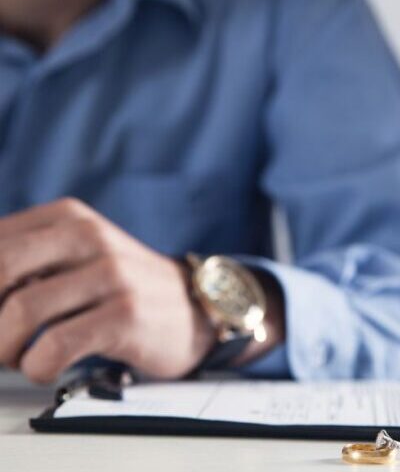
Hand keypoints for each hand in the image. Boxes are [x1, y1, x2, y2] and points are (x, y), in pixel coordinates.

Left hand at [0, 198, 216, 383]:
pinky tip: (46, 367)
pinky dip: (36, 367)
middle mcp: (91, 237)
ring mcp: (112, 274)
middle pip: (0, 269)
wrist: (194, 309)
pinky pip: (54, 346)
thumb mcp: (78, 254)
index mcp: (69, 217)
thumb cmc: (123, 289)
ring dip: (4, 348)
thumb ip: (27, 259)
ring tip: (17, 357)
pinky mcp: (126, 315)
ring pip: (21, 311)